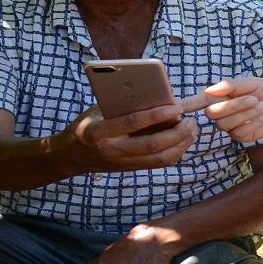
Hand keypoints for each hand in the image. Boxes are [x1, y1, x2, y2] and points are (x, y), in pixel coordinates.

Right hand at [58, 104, 198, 172]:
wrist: (70, 156)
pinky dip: (175, 152)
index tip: (177, 107)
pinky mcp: (131, 169)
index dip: (157, 115)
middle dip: (177, 133)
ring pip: (160, 158)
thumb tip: (154, 94)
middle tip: (191, 121)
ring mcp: (123, 163)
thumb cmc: (86, 125)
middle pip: (153, 145)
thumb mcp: (97, 110)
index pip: (133, 123)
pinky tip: (183, 140)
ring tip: (191, 129)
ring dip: (181, 144)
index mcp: (100, 132)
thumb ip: (122, 105)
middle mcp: (113, 150)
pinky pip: (159, 163)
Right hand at [182, 78, 262, 142]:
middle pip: (212, 113)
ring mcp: (232, 125)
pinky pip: (237, 133)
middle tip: (254, 98)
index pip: (200, 100)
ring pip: (225, 124)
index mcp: (223, 95)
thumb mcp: (253, 83)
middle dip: (233, 106)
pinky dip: (251, 123)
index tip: (177, 106)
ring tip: (262, 105)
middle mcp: (224, 111)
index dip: (188, 104)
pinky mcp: (243, 136)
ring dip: (244, 113)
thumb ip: (232, 86)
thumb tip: (211, 90)